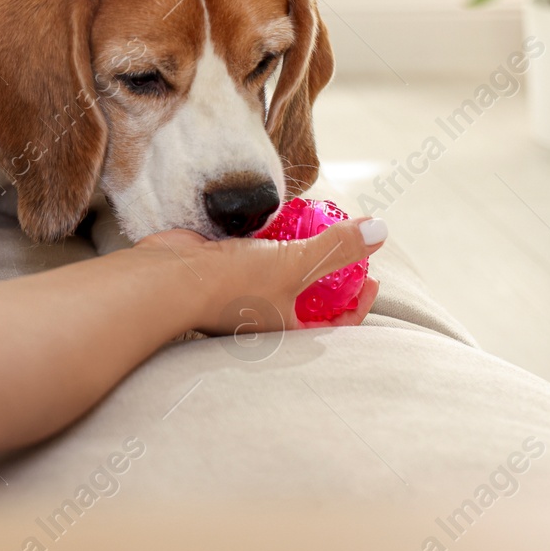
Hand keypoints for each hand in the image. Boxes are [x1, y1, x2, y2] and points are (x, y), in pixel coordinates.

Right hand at [134, 217, 386, 334]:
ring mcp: (243, 295)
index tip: (372, 276)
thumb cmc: (232, 283)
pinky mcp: (224, 273)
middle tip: (344, 245)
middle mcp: (265, 318)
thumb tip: (380, 230)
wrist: (169, 278)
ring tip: (314, 227)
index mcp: (287, 330)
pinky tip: (277, 220)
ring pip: (282, 274)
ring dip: (298, 252)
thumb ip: (337, 247)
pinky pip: (257, 257)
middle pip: (310, 298)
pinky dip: (270, 241)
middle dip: (330, 272)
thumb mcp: (296, 263)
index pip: (336, 325)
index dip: (360, 302)